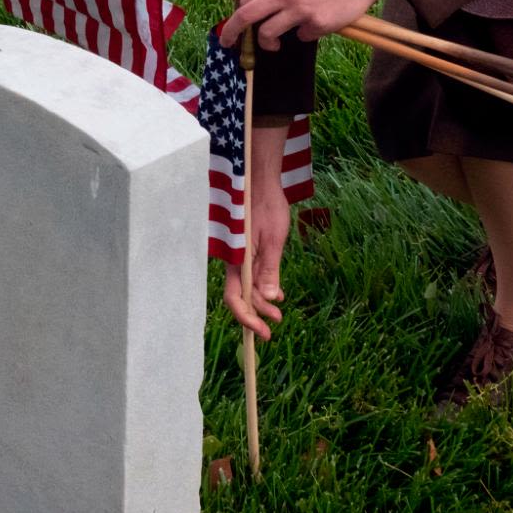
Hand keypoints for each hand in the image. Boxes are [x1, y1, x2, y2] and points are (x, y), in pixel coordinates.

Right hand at [220, 152, 295, 342]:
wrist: (260, 181)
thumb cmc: (266, 206)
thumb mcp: (273, 240)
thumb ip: (269, 270)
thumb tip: (268, 299)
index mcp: (236, 259)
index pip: (235, 298)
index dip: (248, 318)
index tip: (264, 332)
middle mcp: (234, 261)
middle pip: (241, 296)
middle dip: (257, 313)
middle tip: (276, 325)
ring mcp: (240, 256)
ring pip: (247, 288)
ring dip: (260, 302)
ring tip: (278, 312)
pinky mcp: (247, 251)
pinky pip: (251, 276)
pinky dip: (261, 287)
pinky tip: (275, 294)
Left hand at [221, 0, 393, 48]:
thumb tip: (261, 1)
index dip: (236, 14)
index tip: (233, 26)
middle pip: (246, 16)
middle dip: (231, 32)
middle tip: (228, 44)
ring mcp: (300, 9)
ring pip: (268, 34)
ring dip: (269, 42)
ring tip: (276, 44)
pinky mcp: (318, 23)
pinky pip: (303, 37)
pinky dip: (307, 33)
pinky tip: (320, 22)